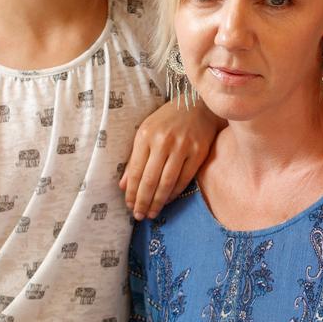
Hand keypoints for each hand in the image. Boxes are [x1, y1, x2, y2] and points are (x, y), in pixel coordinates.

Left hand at [120, 100, 221, 219]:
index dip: (131, 193)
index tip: (129, 206)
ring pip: (167, 183)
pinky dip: (174, 193)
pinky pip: (184, 179)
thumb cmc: (167, 120)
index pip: (135, 172)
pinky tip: (167, 200)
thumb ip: (134, 159)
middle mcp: (163, 141)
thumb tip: (124, 186)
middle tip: (139, 216)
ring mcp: (182, 147)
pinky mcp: (198, 152)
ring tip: (152, 213)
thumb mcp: (145, 133)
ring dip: (158, 202)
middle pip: (149, 180)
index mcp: (145, 135)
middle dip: (142, 202)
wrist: (196, 106)